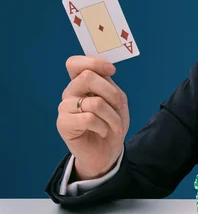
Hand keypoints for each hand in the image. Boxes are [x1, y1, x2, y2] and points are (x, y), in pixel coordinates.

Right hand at [56, 56, 129, 180]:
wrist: (108, 151)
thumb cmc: (112, 123)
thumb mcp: (117, 101)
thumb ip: (109, 84)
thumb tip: (106, 70)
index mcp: (81, 83)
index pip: (75, 63)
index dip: (93, 62)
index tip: (111, 71)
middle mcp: (70, 92)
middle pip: (87, 77)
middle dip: (111, 93)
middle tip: (119, 106)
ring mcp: (64, 107)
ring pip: (95, 102)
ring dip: (113, 116)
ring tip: (115, 126)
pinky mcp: (63, 123)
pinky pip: (90, 119)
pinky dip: (104, 126)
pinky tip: (103, 132)